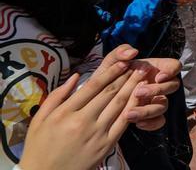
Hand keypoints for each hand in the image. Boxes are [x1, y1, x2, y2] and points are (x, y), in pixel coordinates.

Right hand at [20, 53, 148, 169]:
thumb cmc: (39, 147)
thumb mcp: (39, 119)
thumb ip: (57, 96)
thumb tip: (76, 77)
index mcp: (65, 112)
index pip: (93, 86)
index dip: (110, 72)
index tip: (122, 62)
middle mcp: (82, 121)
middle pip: (109, 92)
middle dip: (126, 75)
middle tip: (138, 63)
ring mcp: (96, 133)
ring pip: (119, 104)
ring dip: (133, 87)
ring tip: (143, 74)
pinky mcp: (106, 144)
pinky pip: (123, 122)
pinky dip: (134, 107)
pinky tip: (140, 97)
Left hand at [87, 46, 179, 130]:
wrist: (98, 100)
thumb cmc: (108, 78)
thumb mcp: (111, 63)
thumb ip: (120, 52)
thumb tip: (133, 52)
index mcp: (155, 68)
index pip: (174, 65)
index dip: (171, 70)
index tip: (158, 76)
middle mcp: (159, 84)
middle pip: (173, 86)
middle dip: (157, 90)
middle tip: (138, 92)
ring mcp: (156, 101)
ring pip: (164, 106)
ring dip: (148, 110)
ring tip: (129, 113)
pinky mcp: (151, 116)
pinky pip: (159, 121)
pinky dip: (150, 123)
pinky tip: (136, 123)